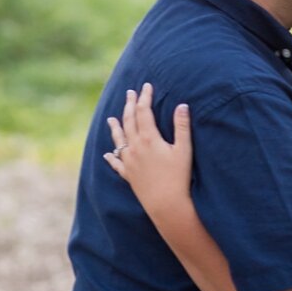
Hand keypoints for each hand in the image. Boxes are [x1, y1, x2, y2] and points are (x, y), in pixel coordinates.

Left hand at [104, 83, 194, 216]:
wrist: (166, 203)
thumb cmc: (179, 177)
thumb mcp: (184, 150)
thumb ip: (182, 127)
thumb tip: (182, 106)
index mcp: (149, 139)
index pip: (144, 112)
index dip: (144, 97)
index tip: (146, 86)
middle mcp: (135, 147)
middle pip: (129, 121)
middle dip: (129, 105)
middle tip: (130, 93)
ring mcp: (129, 161)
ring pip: (119, 139)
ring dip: (115, 126)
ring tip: (112, 118)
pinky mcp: (128, 174)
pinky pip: (115, 162)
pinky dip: (111, 156)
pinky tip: (107, 154)